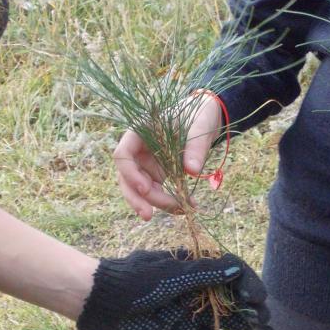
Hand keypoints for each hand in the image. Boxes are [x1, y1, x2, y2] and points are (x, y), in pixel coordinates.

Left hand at [76, 249, 271, 329]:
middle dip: (252, 309)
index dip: (248, 282)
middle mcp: (195, 287)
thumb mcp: (171, 274)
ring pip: (223, 319)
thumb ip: (205, 273)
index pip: (231, 270)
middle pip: (232, 297)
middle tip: (265, 323)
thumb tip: (236, 268)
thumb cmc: (134, 282)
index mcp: (194, 266)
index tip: (256, 298)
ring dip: (244, 328)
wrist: (102, 304)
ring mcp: (188, 310)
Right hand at [114, 94, 223, 220]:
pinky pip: (158, 192)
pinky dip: (170, 201)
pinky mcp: (158, 174)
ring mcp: (147, 163)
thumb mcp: (200, 125)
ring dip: (157, 203)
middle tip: (149, 215)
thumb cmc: (199, 114)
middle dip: (136, 198)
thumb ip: (196, 146)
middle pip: (127, 177)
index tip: (146, 188)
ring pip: (141, 189)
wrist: (206, 118)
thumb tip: (193, 171)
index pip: (122, 154)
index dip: (129, 173)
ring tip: (181, 210)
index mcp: (140, 131)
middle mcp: (139, 150)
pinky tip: (187, 206)